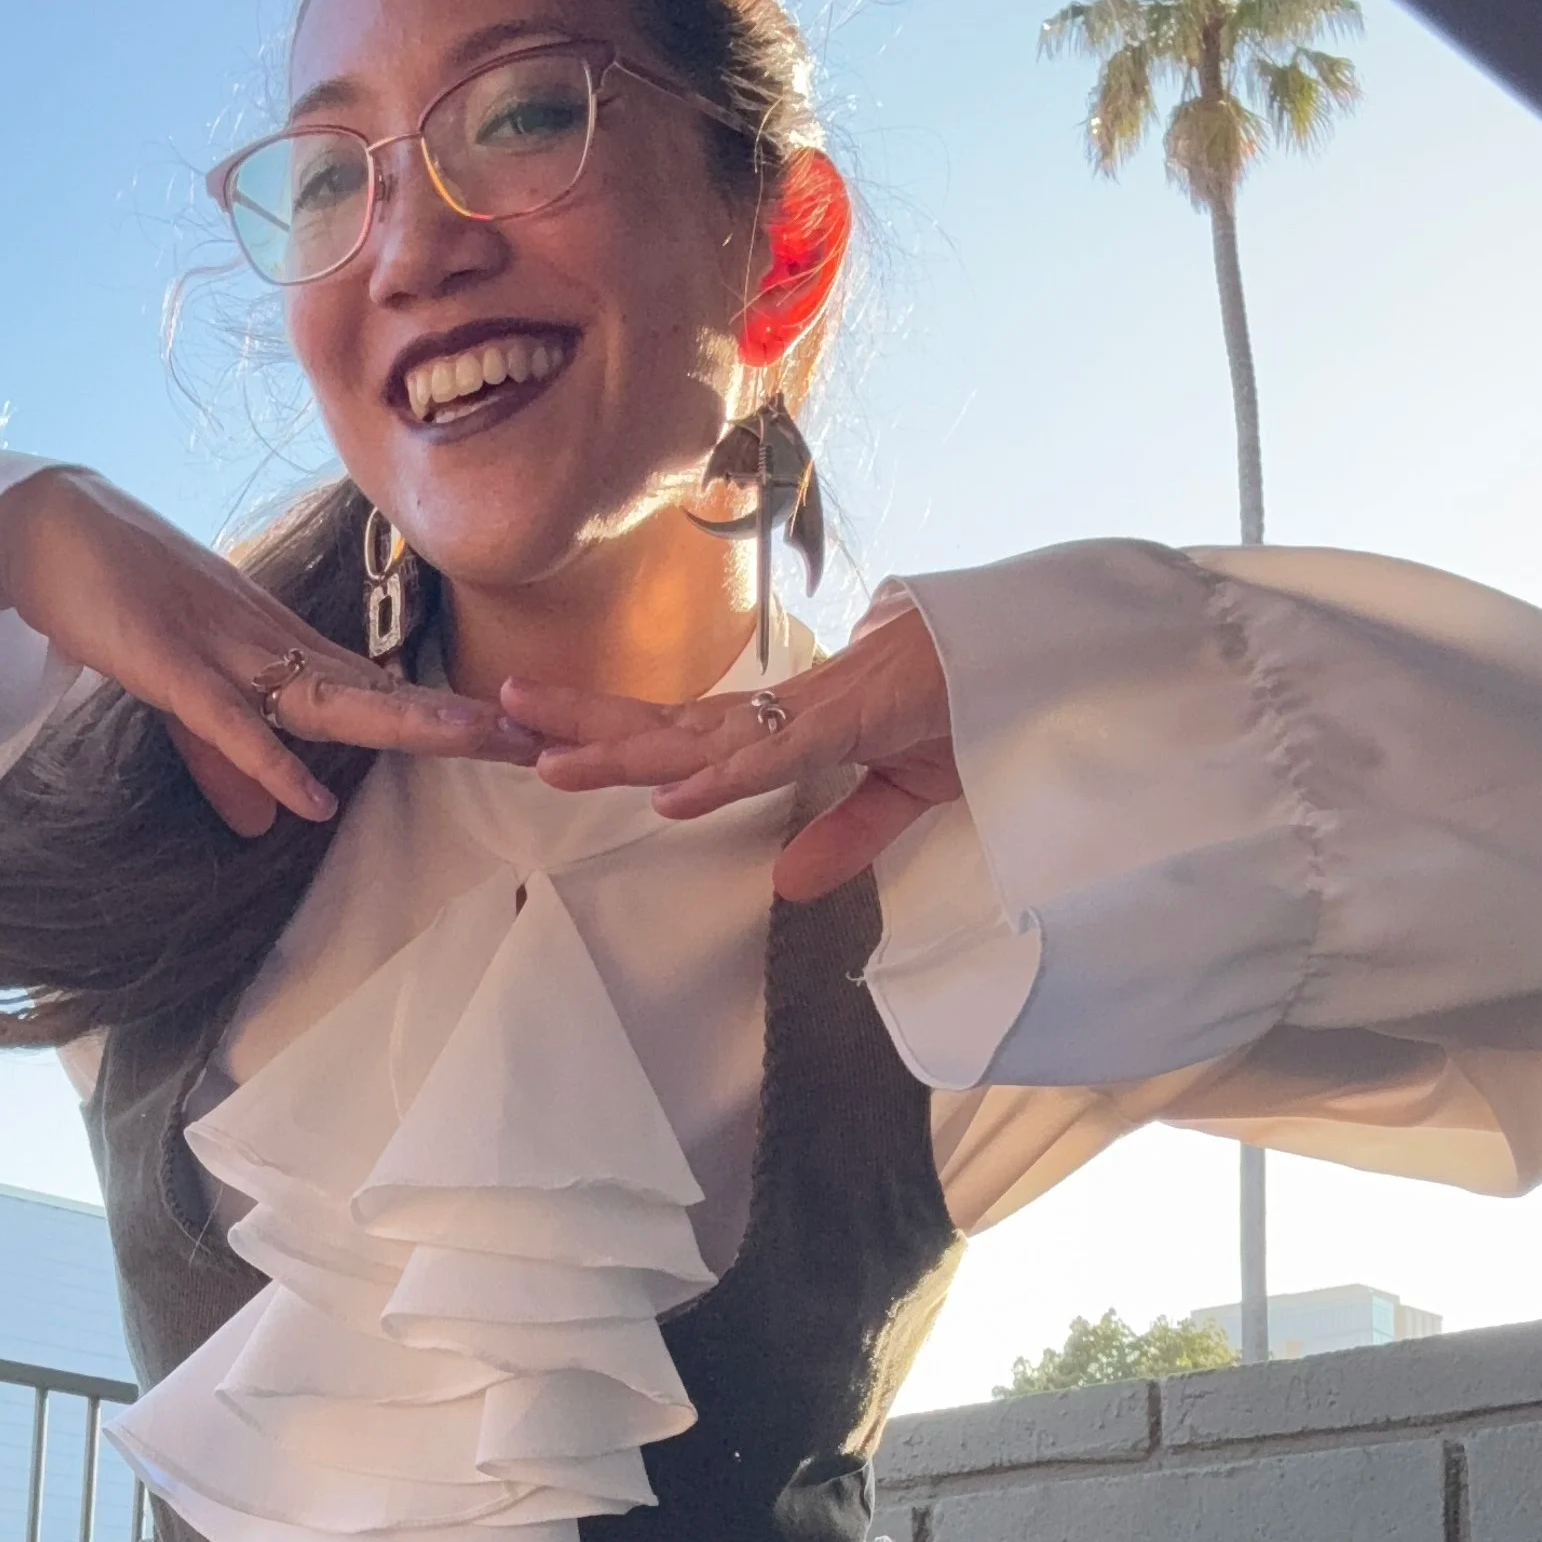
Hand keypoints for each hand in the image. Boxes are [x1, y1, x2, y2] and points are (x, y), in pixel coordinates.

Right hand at [0, 466, 534, 838]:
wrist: (41, 527)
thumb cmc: (112, 596)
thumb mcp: (180, 695)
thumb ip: (226, 761)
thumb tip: (270, 827)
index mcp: (274, 651)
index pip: (378, 692)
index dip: (446, 717)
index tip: (517, 738)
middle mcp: (267, 645)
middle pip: (378, 693)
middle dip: (458, 719)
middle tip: (543, 740)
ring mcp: (222, 651)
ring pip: (328, 698)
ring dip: (404, 723)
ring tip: (479, 743)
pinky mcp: (170, 667)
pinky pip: (229, 722)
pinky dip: (272, 760)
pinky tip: (318, 798)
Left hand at [505, 596, 962, 900]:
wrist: (1039, 657)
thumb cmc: (972, 708)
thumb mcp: (902, 797)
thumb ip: (843, 836)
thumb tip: (786, 883)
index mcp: (793, 727)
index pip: (686, 736)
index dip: (617, 739)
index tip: (544, 741)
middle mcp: (788, 712)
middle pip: (669, 724)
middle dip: (585, 723)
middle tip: (502, 717)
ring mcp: (819, 708)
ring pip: (703, 735)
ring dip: (625, 746)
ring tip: (548, 755)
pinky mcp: (860, 717)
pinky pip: (780, 755)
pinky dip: (726, 777)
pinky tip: (670, 794)